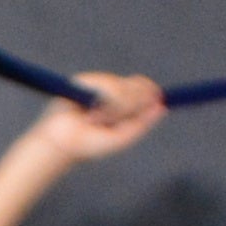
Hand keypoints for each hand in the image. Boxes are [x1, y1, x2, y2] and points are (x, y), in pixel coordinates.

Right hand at [37, 72, 165, 163]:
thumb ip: (141, 124)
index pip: (139, 86)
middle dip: (133, 102)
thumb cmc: (89, 144)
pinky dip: (106, 103)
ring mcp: (95, 83)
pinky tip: (93, 115)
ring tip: (100, 121)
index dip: (148, 89)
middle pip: (134, 85)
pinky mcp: (83, 81)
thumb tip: (162, 107)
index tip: (157, 95)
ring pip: (122, 86)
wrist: (63, 144)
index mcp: (118, 100)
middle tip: (116, 120)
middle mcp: (107, 89)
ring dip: (117, 107)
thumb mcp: (122, 137)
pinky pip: (107, 86)